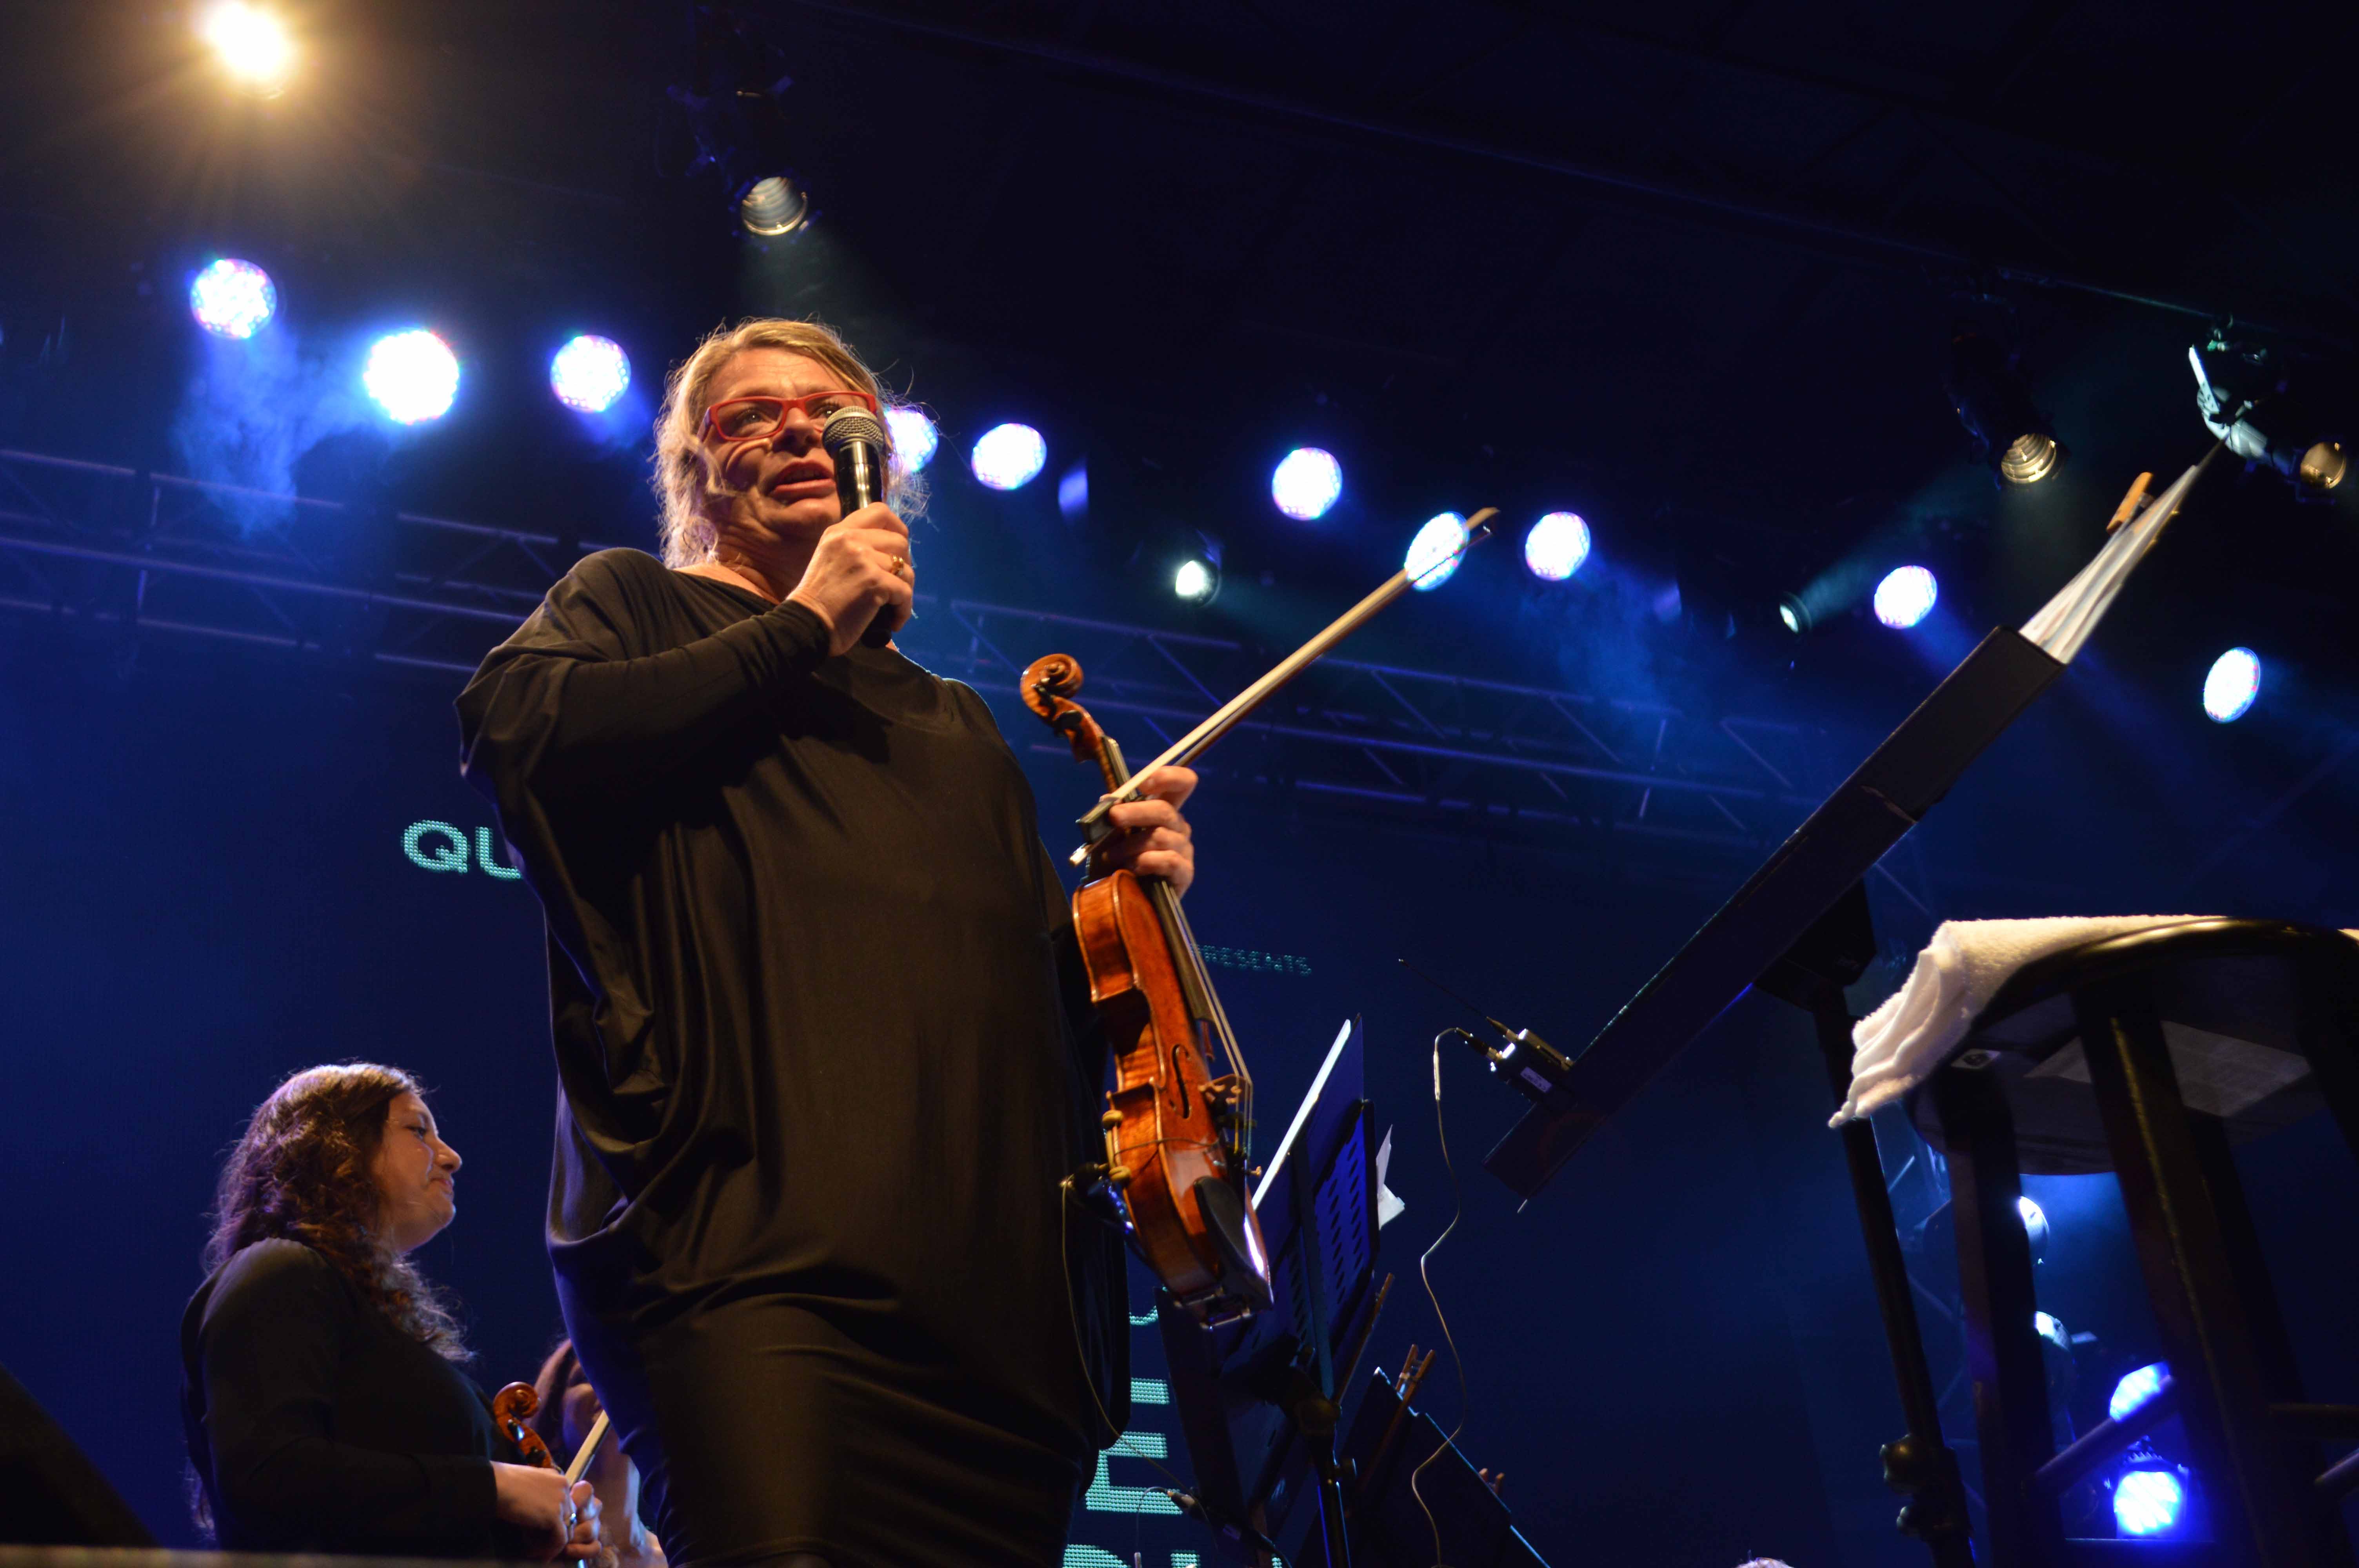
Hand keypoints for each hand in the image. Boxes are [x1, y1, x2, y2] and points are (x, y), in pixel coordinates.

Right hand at [493, 1464, 602, 1560]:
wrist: (496, 1485)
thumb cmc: (503, 1484)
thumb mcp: (528, 1486)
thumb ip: (539, 1496)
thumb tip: (538, 1516)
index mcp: (557, 1478)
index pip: (565, 1504)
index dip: (555, 1520)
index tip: (542, 1532)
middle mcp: (563, 1487)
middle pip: (568, 1516)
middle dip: (555, 1532)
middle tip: (539, 1544)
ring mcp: (561, 1501)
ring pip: (567, 1529)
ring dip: (552, 1543)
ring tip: (536, 1551)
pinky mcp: (555, 1516)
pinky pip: (560, 1539)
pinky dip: (551, 1550)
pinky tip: (537, 1554)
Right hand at [784, 502, 912, 654]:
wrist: (806, 625)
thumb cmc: (818, 601)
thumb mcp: (830, 560)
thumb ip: (854, 549)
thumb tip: (891, 552)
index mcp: (838, 532)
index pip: (879, 511)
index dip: (897, 527)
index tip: (899, 547)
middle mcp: (850, 539)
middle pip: (899, 541)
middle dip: (904, 564)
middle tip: (895, 584)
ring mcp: (863, 559)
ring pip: (906, 569)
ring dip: (905, 590)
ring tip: (893, 606)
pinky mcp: (874, 581)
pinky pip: (905, 592)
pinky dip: (903, 610)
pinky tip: (894, 621)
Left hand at [1096, 766, 1195, 894]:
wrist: (1123, 898)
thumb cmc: (1118, 861)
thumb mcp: (1112, 835)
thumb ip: (1115, 816)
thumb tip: (1108, 799)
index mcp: (1165, 811)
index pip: (1182, 783)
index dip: (1168, 777)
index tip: (1144, 783)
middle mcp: (1178, 827)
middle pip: (1165, 810)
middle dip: (1136, 812)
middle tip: (1114, 817)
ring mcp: (1184, 850)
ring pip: (1160, 837)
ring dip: (1131, 845)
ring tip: (1112, 856)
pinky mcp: (1184, 873)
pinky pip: (1168, 860)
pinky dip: (1145, 862)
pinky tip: (1131, 868)